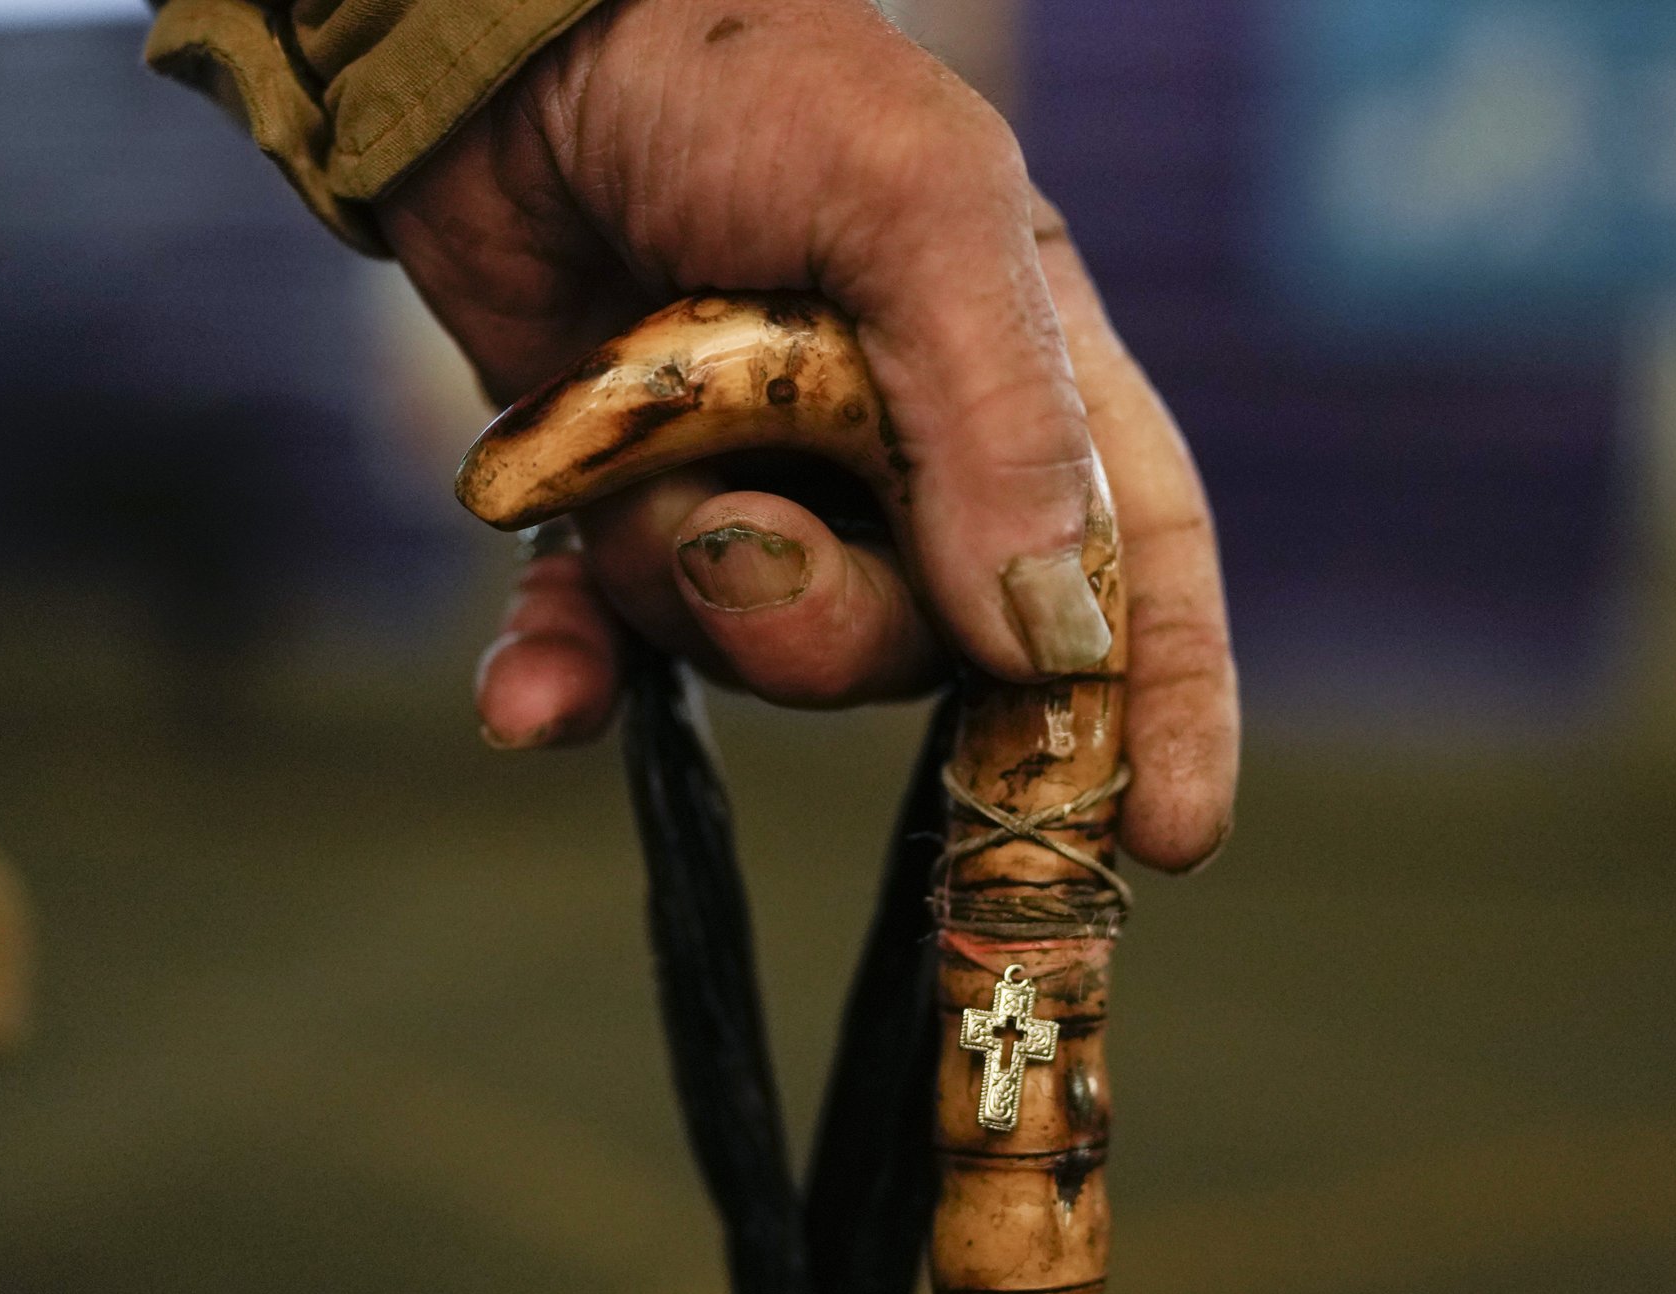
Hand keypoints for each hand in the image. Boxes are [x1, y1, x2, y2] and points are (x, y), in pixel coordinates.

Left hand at [378, 0, 1236, 869]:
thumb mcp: (911, 205)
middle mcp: (904, 458)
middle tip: (733, 523)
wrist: (505, 49)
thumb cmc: (739, 77)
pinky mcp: (625, 515)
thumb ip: (997, 415)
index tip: (1171, 833)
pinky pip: (612, 653)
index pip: (1133, 566)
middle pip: (924, 647)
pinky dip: (570, 676)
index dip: (1163, 703)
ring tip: (618, 453)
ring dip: (677, 583)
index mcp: (1021, 377)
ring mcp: (761, 493)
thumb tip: (1050, 648)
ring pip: (756, 649)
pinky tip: (529, 700)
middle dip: (820, 620)